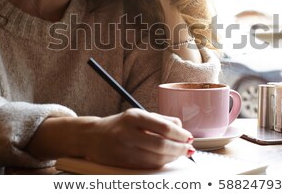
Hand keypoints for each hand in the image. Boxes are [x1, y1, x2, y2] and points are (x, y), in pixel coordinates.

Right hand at [79, 109, 194, 168]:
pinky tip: (167, 158)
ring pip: (157, 158)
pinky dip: (162, 163)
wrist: (92, 137)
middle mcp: (129, 133)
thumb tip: (181, 127)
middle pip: (162, 145)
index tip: (189, 137)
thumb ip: (160, 119)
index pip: (164, 127)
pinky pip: (149, 166)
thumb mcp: (138, 115)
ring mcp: (125, 150)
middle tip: (189, 149)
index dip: (180, 134)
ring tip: (180, 154)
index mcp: (134, 117)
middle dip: (180, 149)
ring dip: (173, 157)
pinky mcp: (124, 163)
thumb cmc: (119, 125)